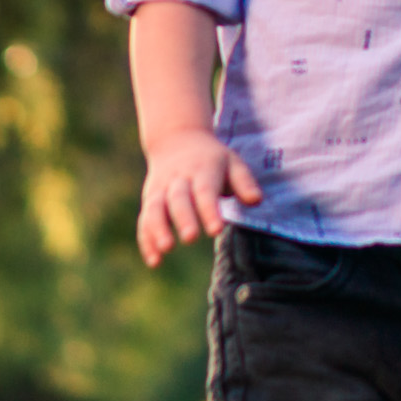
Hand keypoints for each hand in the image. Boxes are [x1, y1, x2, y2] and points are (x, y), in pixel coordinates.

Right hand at [136, 127, 261, 266]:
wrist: (177, 138)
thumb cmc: (212, 158)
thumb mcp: (231, 162)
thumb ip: (244, 182)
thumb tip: (256, 200)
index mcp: (202, 170)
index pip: (205, 191)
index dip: (209, 210)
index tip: (216, 230)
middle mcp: (179, 180)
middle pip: (178, 199)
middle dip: (184, 218)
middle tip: (191, 238)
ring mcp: (161, 190)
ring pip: (155, 209)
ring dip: (158, 229)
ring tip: (167, 249)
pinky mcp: (150, 200)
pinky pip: (145, 220)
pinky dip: (147, 241)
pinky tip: (155, 262)